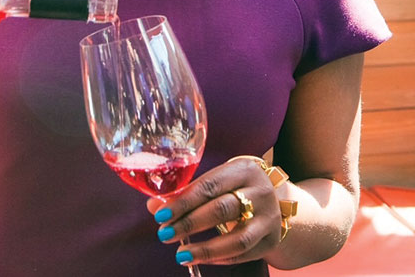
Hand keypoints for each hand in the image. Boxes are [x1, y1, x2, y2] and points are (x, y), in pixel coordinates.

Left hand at [147, 156, 283, 266]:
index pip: (209, 185)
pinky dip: (220, 258)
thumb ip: (187, 191)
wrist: (275, 199)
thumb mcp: (217, 180)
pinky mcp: (271, 240)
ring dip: (206, 249)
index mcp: (243, 169)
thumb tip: (154, 206)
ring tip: (181, 254)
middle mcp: (260, 192)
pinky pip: (244, 254)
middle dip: (189, 223)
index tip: (160, 214)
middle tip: (164, 233)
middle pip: (222, 209)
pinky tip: (200, 258)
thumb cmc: (235, 186)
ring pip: (238, 239)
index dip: (183, 201)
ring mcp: (269, 218)